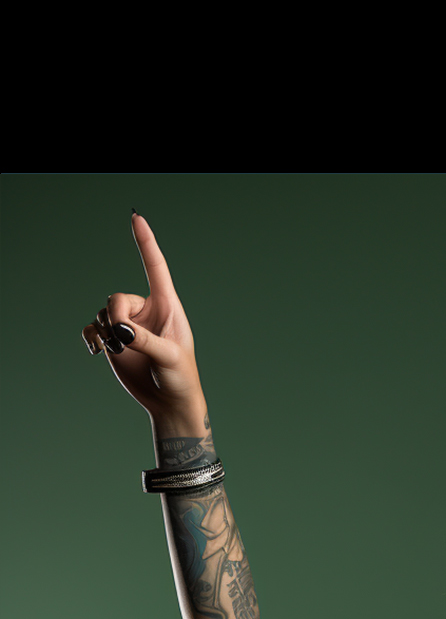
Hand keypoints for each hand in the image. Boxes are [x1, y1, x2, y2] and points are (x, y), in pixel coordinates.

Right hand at [81, 212, 204, 419]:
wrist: (168, 401)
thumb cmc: (180, 376)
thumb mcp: (169, 357)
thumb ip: (146, 340)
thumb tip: (122, 330)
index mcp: (167, 305)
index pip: (155, 267)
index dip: (145, 242)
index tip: (136, 217)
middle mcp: (145, 310)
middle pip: (116, 298)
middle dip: (116, 318)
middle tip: (125, 340)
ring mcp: (129, 325)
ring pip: (104, 313)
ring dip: (107, 333)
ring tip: (121, 352)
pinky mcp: (115, 340)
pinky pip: (94, 327)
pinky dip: (93, 337)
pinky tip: (97, 350)